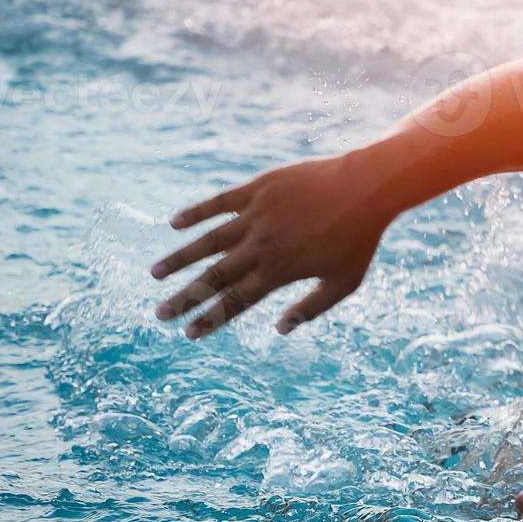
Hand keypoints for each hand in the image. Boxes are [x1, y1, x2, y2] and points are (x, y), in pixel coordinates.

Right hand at [150, 153, 392, 338]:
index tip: (188, 333)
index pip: (236, 301)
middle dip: (185, 297)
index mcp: (280, 271)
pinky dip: (196, 212)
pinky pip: (220, 202)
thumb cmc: (359, 240)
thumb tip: (279, 330)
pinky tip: (174, 223)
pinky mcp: (259, 188)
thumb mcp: (343, 283)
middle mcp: (262, 245)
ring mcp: (257, 215)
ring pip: (209, 240)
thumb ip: (311, 308)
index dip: (210, 319)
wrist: (367, 188)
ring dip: (180, 258)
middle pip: (215, 276)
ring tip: (154, 273)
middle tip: (160, 313)